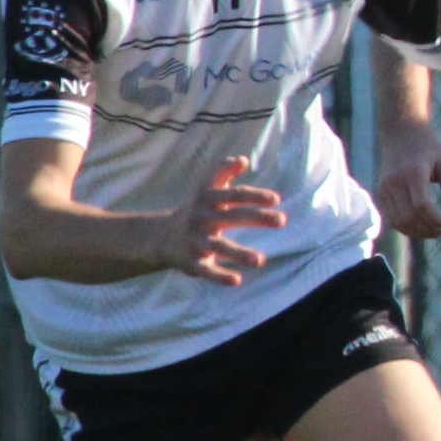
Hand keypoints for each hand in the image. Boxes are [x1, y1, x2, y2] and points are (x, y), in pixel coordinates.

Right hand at [163, 156, 287, 283]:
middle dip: (256, 218)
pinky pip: (206, 270)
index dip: (254, 195)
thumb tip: (242, 159)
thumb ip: (223, 173)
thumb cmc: (195, 210)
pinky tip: (237, 280)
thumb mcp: (205, 189)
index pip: (234, 195)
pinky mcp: (190, 261)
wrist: (158, 237)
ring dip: (239, 254)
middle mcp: (201, 218)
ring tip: (261, 260)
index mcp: (207, 199)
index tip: (276, 199)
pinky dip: (220, 276)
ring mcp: (195, 241)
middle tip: (282, 220)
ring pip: (219, 247)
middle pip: (231, 216)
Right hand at [373, 121, 440, 241]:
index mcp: (413, 173)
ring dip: (416, 232)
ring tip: (432, 232)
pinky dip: (405, 227)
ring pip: (397, 221)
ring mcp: (384, 188)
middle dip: (426, 230)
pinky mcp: (380, 193)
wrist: (400, 134)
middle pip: (408, 217)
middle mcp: (395, 182)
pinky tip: (420, 227)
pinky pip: (391, 218)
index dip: (434, 221)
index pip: (421, 206)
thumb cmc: (427, 148)